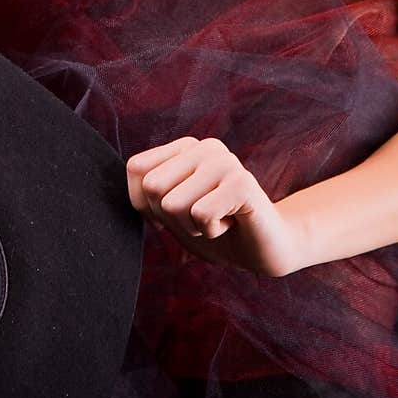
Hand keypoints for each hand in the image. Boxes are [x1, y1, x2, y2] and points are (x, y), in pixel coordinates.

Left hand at [126, 136, 307, 276]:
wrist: (262, 250)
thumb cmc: (213, 228)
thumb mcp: (171, 211)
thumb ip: (147, 192)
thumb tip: (135, 182)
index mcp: (185, 147)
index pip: (136, 168)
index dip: (147, 203)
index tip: (178, 211)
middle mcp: (205, 146)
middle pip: (152, 187)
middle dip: (171, 216)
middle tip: (201, 216)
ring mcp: (226, 161)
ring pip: (173, 204)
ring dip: (192, 226)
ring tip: (218, 219)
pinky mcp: (242, 182)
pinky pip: (201, 214)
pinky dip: (211, 231)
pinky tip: (231, 223)